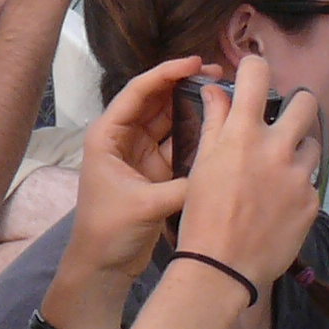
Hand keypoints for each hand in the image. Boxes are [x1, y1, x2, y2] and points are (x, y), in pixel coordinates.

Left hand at [61, 57, 198, 283]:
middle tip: (219, 72)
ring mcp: (140, 153)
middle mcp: (123, 138)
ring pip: (169, 119)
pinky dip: (195, 132)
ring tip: (225, 91)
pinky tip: (220, 124)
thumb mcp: (144, 206)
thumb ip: (181, 187)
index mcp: (108, 136)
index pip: (137, 93)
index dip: (166, 74)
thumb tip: (219, 171)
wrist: (103, 266)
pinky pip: (177, 142)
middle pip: (155, 100)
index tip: (195, 62)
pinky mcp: (155, 170)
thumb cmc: (109, 231)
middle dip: (184, 84)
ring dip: (192, 105)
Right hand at [171, 55, 322, 291]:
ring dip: (298, 150)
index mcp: (243, 134)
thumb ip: (214, 122)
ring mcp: (299, 175)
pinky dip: (297, 185)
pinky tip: (278, 203)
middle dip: (295, 105)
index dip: (255, 68)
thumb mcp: (202, 165)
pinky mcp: (312, 201)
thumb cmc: (201, 216)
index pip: (258, 75)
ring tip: (278, 171)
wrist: (221, 268)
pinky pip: (311, 181)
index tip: (252, 76)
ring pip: (312, 144)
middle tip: (281, 121)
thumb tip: (216, 90)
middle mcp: (276, 148)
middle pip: (305, 102)